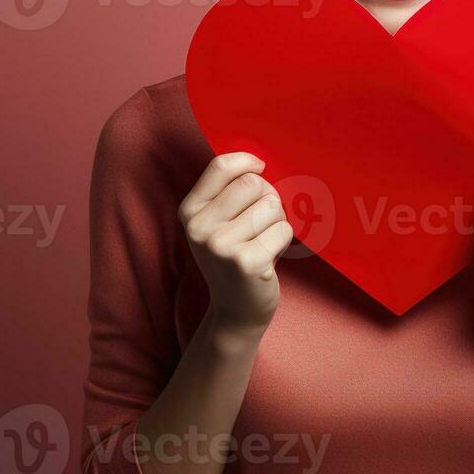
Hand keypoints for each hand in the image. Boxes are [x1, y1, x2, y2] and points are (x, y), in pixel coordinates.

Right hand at [178, 152, 293, 335]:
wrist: (235, 312)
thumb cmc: (235, 257)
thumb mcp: (217, 223)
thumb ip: (228, 192)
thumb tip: (257, 164)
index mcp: (190, 212)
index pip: (220, 167)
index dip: (247, 161)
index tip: (260, 167)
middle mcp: (199, 228)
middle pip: (252, 184)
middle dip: (268, 197)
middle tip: (263, 222)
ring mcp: (220, 246)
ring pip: (271, 206)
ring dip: (277, 222)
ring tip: (264, 242)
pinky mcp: (246, 262)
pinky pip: (283, 230)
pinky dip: (284, 241)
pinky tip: (269, 258)